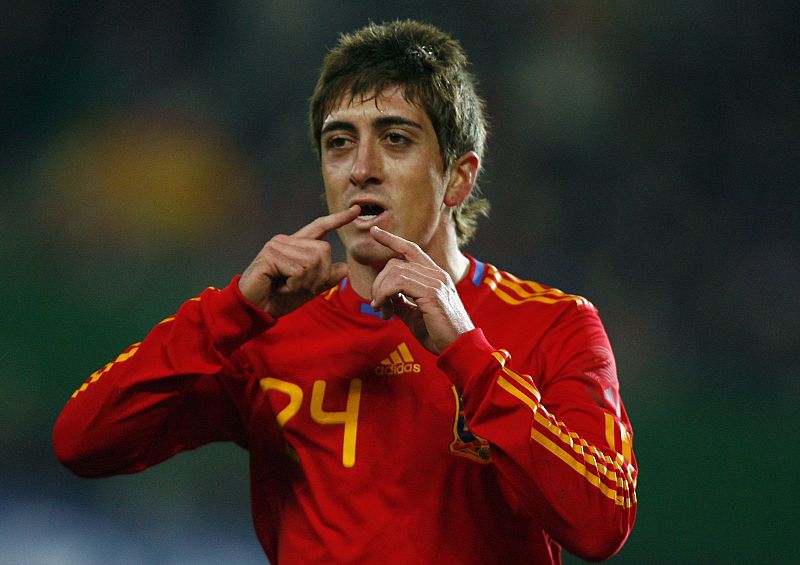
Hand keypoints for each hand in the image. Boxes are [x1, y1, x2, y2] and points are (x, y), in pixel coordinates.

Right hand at [239, 206, 359, 316]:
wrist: (254, 309)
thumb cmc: (278, 298)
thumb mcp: (308, 289)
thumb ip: (325, 278)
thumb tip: (344, 268)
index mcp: (296, 245)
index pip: (320, 227)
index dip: (338, 219)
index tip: (356, 210)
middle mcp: (287, 240)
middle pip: (323, 251)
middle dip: (318, 276)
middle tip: (298, 287)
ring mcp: (277, 245)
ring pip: (312, 262)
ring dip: (304, 282)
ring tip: (287, 287)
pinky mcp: (270, 254)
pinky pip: (298, 270)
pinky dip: (294, 284)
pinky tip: (280, 286)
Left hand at [369, 226, 473, 353]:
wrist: (459, 349)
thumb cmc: (439, 335)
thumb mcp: (415, 314)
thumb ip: (401, 301)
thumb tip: (383, 296)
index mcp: (436, 276)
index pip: (411, 249)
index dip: (392, 239)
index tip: (374, 231)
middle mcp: (437, 274)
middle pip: (396, 262)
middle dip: (379, 281)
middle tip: (376, 305)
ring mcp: (436, 282)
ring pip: (395, 272)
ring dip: (380, 291)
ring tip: (381, 309)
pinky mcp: (432, 293)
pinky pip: (398, 284)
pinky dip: (384, 295)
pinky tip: (384, 308)